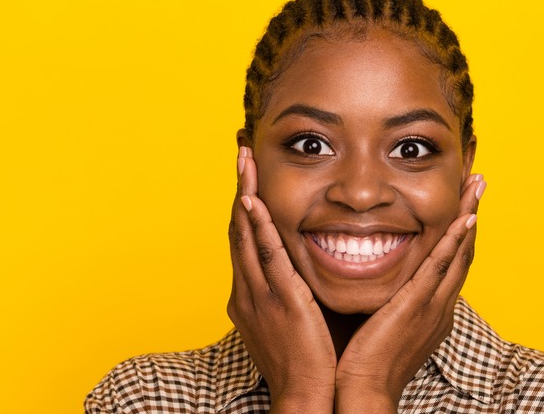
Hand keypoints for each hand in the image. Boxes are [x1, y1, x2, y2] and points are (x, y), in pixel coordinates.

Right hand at [227, 146, 336, 412]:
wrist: (304, 396)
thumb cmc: (304, 361)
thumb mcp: (291, 319)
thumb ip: (293, 290)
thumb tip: (304, 269)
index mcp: (252, 294)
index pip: (245, 239)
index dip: (245, 204)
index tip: (249, 176)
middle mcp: (248, 289)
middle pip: (239, 228)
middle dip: (239, 188)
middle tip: (242, 153)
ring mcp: (259, 294)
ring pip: (246, 235)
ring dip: (244, 193)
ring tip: (244, 160)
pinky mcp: (278, 300)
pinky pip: (264, 257)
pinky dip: (256, 227)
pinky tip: (252, 201)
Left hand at [334, 173, 485, 412]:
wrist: (365, 392)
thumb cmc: (367, 362)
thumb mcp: (384, 324)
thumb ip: (386, 298)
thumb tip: (375, 277)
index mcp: (433, 310)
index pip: (451, 263)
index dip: (460, 232)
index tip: (464, 203)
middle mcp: (440, 305)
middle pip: (463, 252)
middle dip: (471, 215)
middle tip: (479, 183)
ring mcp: (433, 305)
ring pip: (458, 253)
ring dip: (469, 217)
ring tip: (477, 186)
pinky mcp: (418, 306)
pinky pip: (441, 267)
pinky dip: (455, 241)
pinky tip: (465, 219)